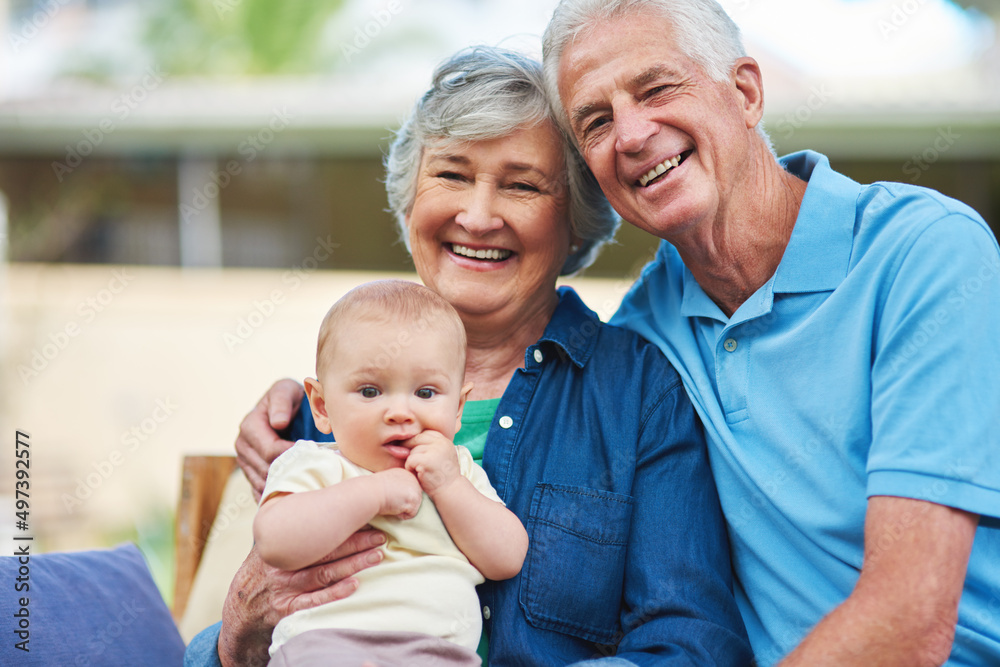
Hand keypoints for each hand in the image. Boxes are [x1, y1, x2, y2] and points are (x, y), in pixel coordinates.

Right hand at [219, 529, 385, 666]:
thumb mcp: (271, 542)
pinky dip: (335, 593)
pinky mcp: (287, 610)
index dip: (343, 525)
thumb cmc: (266, 568)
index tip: (366, 516)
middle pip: (324, 552)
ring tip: (376, 556)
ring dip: (353, 565)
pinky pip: (314, 601)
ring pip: (323, 575)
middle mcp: (282, 565)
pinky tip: (354, 585)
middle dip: (355, 543)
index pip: (316, 532)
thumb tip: (318, 495)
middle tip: (380, 536)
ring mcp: (284, 589)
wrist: (243, 606)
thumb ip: (291, 524)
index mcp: (281, 544)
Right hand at [235, 379, 303, 499]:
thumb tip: (278, 422)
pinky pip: (260, 491)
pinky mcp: (251, 473)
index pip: (270, 451)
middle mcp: (243, 446)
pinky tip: (293, 494)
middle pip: (266, 470)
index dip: (293, 456)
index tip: (314, 456)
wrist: (284, 406)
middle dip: (291, 472)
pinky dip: (276, 494)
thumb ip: (281, 403)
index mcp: (250, 426)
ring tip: (307, 485)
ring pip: (263, 484)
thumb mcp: (285, 390)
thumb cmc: (288, 397)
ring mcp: (245, 462)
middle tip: (315, 474)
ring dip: (284, 486)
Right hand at [374, 468, 422, 519]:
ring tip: (392, 502)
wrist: (371, 492)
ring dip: (402, 508)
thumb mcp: (388, 481)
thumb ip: (397, 485)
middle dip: (403, 503)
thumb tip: (401, 496)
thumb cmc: (374, 489)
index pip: (409, 491)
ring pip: (413, 506)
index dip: (399, 497)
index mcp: (406, 473)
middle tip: (391, 499)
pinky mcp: (414, 499)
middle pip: (414, 498)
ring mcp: (415, 489)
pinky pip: (411, 514)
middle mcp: (413, 479)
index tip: (389, 494)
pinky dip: (401, 515)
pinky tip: (393, 507)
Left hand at [403, 430, 460, 494]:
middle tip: (414, 463)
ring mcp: (435, 450)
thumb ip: (428, 446)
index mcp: (444, 439)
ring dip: (412, 461)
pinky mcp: (427, 460)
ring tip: (421, 470)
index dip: (417, 443)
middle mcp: (441, 442)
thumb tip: (403, 440)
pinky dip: (410, 468)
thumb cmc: (442, 474)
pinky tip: (418, 474)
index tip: (417, 454)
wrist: (450, 491)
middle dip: (410, 450)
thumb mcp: (440, 455)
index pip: (424, 434)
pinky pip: (410, 459)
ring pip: (412, 450)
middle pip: (416, 439)